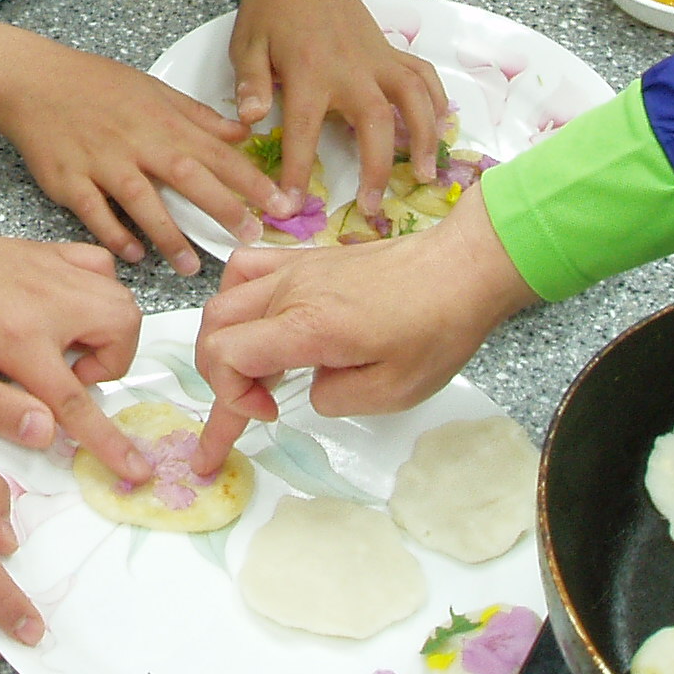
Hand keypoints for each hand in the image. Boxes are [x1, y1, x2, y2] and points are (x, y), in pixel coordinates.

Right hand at [0, 34, 277, 273]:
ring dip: (169, 235)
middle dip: (223, 208)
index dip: (252, 180)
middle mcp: (136, 142)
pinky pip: (95, 213)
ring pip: (142, 202)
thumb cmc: (94, 84)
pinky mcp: (69, 180)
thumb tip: (242, 133)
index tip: (283, 205)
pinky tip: (134, 255)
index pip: (217, 152)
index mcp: (161, 120)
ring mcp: (101, 162)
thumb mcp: (152, 89)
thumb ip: (197, 116)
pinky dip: (115, 235)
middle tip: (251, 237)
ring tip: (192, 266)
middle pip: (187, 176)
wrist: (32, 81)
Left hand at [0, 223, 153, 483]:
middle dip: (111, 366)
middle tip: (67, 377)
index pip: (77, 400)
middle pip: (120, 330)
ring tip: (65, 347)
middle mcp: (45, 299)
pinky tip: (67, 309)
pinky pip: (98, 264)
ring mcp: (49, 269)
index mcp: (18, 339)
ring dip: (108, 331)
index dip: (110, 442)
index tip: (136, 470)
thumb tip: (47, 431)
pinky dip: (98, 289)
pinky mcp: (45, 252)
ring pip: (118, 296)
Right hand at [189, 185, 536, 474]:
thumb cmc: (436, 330)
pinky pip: (247, 269)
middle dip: (220, 378)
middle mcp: (289, 291)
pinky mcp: (306, 259)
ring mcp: (294, 269)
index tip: (270, 414)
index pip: (226, 354)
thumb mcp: (393, 392)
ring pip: (224, 299)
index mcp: (307, 325)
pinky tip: (258, 320)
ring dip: (225, 340)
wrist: (459, 270)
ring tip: (254, 369)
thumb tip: (312, 388)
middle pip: (214, 327)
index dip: (231, 397)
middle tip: (252, 409)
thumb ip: (334, 399)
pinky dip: (236, 299)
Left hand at [229, 0, 448, 217]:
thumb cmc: (271, 6)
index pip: (303, 133)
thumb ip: (250, 83)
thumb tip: (248, 121)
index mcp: (308, 73)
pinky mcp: (392, 50)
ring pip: (413, 101)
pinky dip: (437, 101)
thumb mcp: (246, 43)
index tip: (292, 208)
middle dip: (379, 169)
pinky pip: (423, 76)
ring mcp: (377, 60)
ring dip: (424, 138)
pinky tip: (443, 126)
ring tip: (427, 175)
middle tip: (376, 207)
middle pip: (375, 125)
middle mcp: (350, 70)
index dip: (298, 173)